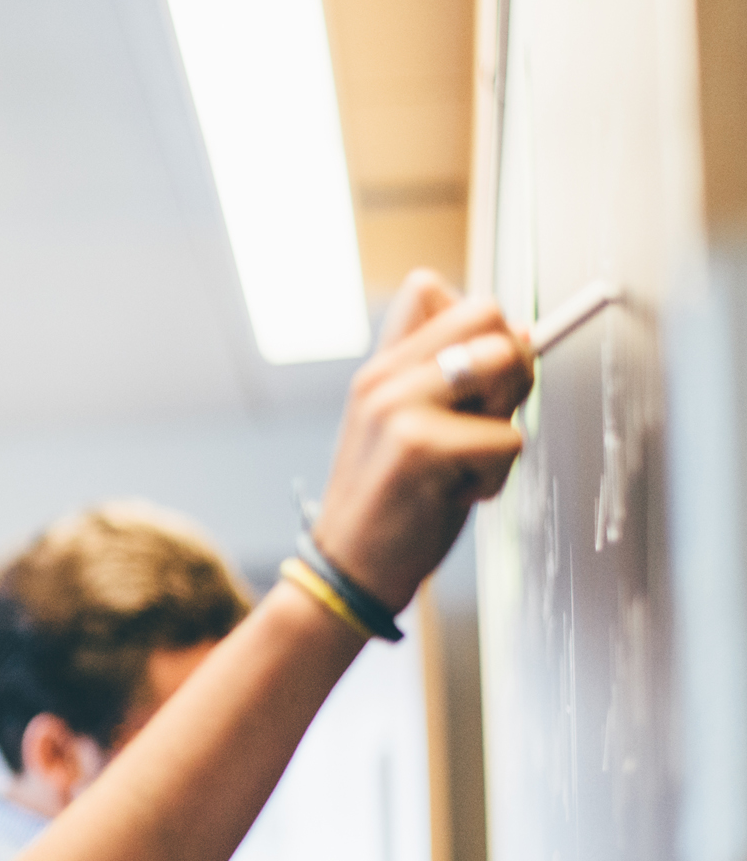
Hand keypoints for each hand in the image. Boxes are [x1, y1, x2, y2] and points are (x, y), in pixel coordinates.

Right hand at [312, 269, 534, 610]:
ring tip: (465, 463)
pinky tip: (455, 494)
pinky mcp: (419, 446)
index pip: (439, 292)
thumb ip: (438, 371)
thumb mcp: (400, 424)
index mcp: (380, 367)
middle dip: (512, 369)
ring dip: (506, 424)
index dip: (483, 331)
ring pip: (508, 369)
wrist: (350, 568)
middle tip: (483, 422)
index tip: (477, 382)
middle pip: (490, 317)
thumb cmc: (390, 500)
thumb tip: (507, 323)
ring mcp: (397, 407)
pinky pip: (508, 440)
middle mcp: (384, 377)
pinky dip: (496, 477)